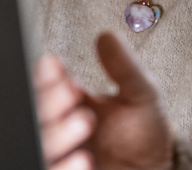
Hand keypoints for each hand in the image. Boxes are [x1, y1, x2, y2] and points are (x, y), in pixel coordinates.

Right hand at [34, 31, 174, 169]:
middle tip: (72, 91)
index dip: (45, 74)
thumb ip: (124, 67)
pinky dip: (64, 166)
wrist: (155, 169)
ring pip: (42, 142)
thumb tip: (107, 35)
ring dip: (58, 132)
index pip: (45, 83)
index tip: (56, 64)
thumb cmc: (144, 131)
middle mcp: (59, 126)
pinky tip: (85, 160)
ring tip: (86, 121)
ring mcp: (63, 152)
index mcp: (69, 100)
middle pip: (36, 111)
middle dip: (49, 99)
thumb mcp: (141, 93)